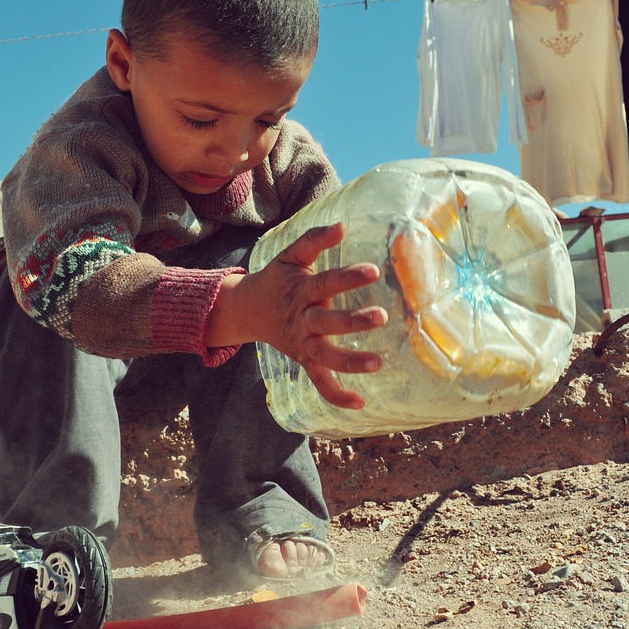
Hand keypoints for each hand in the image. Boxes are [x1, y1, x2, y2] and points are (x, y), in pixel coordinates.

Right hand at [208, 222, 386, 408]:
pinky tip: (360, 403)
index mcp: (301, 291)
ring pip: (325, 357)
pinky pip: (319, 381)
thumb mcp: (290, 255)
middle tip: (380, 316)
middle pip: (327, 322)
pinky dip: (335, 394)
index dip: (347, 277)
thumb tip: (342, 225)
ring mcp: (303, 343)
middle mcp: (302, 319)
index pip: (326, 283)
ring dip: (349, 362)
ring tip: (377, 363)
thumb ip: (314, 240)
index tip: (372, 271)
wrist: (247, 309)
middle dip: (352, 320)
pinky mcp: (304, 360)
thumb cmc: (278, 279)